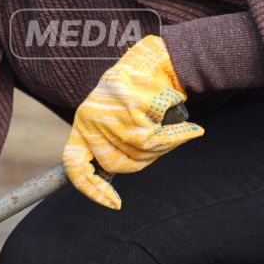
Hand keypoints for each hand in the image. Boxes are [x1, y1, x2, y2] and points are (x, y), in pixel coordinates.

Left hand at [63, 34, 203, 209]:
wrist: (158, 58)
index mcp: (82, 123)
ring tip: (176, 128)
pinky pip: (157, 137)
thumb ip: (112, 143)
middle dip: (147, 158)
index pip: (74, 165)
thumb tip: (110, 179)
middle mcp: (90, 118)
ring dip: (165, 144)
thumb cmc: (139, 91)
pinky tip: (189, 127)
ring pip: (141, 151)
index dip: (91, 190)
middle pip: (119, 164)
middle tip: (164, 141)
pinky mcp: (132, 104)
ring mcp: (109, 112)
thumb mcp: (115, 116)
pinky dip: (178, 135)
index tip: (114, 204)